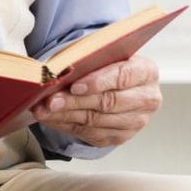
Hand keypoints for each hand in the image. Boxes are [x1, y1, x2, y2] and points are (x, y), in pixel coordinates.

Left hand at [32, 55, 161, 146]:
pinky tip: (51, 118)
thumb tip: (59, 71)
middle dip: (75, 102)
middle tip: (50, 101)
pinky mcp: (121, 136)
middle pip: (108, 102)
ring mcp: (136, 121)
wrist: (114, 82)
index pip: (123, 77)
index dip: (98, 82)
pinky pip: (91, 133)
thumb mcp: (100, 54)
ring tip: (43, 110)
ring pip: (97, 120)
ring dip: (66, 115)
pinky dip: (67, 125)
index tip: (74, 86)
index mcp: (145, 71)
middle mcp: (147, 98)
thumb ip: (86, 59)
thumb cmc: (106, 64)